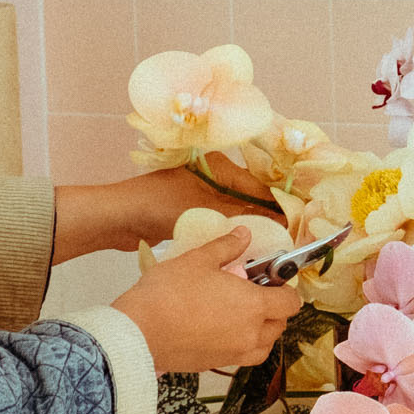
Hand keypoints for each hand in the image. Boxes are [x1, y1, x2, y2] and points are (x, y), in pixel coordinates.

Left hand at [54, 161, 279, 262]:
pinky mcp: (188, 209)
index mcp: (218, 165)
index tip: (296, 223)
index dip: (278, 204)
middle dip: (266, 217)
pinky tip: (241, 247)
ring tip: (268, 245)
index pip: (259, 185)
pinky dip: (229, 230)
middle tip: (285, 238)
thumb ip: (244, 216)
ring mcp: (199, 192)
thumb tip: (279, 222)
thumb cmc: (159, 207)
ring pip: (234, 210)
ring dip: (247, 226)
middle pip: (248, 197)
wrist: (116, 219)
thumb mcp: (207, 211)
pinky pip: (218, 219)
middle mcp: (211, 174)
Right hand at [114, 227, 298, 373]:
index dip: (286, 290)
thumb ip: (226, 247)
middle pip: (280, 326)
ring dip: (262, 332)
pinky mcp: (215, 365)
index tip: (272, 281)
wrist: (139, 331)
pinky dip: (242, 346)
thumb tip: (244, 235)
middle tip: (254, 294)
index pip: (290, 303)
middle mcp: (250, 334)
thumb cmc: (169, 292)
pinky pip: (242, 358)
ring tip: (242, 316)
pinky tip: (223, 332)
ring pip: (263, 346)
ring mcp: (234, 353)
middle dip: (275, 310)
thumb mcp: (199, 260)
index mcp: (253, 306)